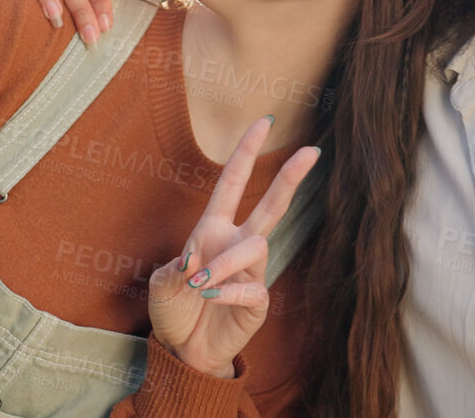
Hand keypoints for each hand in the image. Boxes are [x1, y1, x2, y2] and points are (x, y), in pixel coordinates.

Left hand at [147, 116, 320, 378]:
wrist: (183, 351)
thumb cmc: (174, 310)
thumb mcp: (162, 286)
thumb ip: (175, 270)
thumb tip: (194, 260)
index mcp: (212, 231)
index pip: (232, 184)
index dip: (246, 153)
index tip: (262, 122)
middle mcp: (236, 245)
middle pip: (271, 206)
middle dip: (289, 178)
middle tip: (312, 151)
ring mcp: (250, 273)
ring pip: (256, 247)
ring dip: (225, 263)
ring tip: (199, 285)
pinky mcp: (257, 301)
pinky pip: (253, 287)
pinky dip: (229, 292)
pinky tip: (212, 300)